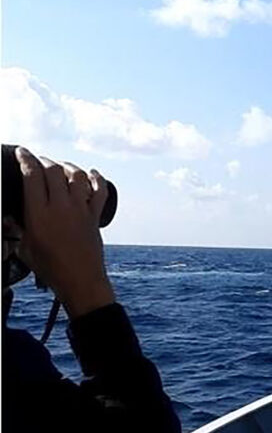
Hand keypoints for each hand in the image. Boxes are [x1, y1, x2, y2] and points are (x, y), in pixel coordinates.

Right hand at [15, 147, 114, 317]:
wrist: (80, 280)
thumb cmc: (50, 268)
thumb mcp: (25, 248)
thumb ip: (16, 229)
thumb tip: (7, 218)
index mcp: (38, 213)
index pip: (32, 176)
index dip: (26, 159)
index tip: (21, 152)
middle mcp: (61, 207)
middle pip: (54, 171)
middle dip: (45, 161)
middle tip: (38, 161)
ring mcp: (81, 210)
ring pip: (77, 176)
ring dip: (68, 167)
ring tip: (60, 166)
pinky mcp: (95, 216)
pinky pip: (100, 192)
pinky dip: (97, 179)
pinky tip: (93, 173)